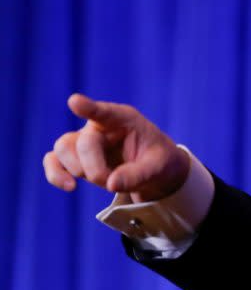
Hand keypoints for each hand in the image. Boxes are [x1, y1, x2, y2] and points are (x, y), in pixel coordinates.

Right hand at [43, 93, 190, 202]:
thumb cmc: (158, 161)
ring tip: (103, 182)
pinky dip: (55, 174)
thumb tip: (111, 185)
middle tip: (112, 183)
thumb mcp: (158, 168)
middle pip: (82, 142)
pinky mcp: (75, 157)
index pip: (104, 112)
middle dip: (94, 168)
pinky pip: (53, 160)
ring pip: (63, 148)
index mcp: (124, 119)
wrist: (154, 171)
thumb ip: (138, 174)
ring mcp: (85, 140)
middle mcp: (100, 126)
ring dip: (78, 170)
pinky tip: (70, 187)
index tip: (75, 102)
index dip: (89, 108)